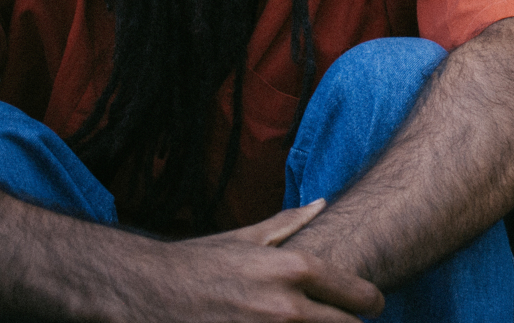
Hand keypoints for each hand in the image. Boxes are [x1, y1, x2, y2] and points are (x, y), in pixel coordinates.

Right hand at [129, 201, 384, 322]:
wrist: (145, 293)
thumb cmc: (197, 264)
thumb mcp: (245, 238)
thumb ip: (290, 223)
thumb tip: (322, 203)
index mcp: (294, 270)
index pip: (359, 296)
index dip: (369, 303)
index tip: (367, 307)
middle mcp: (287, 308)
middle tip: (336, 319)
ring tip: (304, 322)